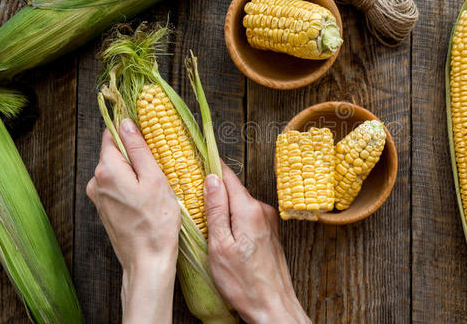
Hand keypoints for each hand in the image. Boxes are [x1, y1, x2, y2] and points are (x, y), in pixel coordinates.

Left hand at [87, 119, 180, 323]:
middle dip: (136, 155)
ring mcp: (98, 197)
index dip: (131, 132)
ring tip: (157, 186)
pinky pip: (118, 187)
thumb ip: (139, 148)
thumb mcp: (155, 179)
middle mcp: (96, 181)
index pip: (112, 135)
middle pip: (116, 153)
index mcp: (107, 169)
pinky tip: (149, 199)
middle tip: (160, 167)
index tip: (149, 137)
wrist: (147, 261)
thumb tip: (126, 123)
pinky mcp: (105, 210)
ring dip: (136, 173)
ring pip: (118, 171)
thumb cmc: (156, 221)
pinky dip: (133, 187)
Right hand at [204, 164, 310, 323]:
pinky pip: (248, 217)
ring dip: (224, 208)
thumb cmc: (243, 282)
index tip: (195, 160)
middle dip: (215, 190)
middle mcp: (262, 210)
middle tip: (193, 196)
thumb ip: (216, 210)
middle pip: (234, 190)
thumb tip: (212, 179)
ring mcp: (268, 222)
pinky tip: (224, 235)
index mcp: (249, 209)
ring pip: (240, 204)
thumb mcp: (220, 245)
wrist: (273, 306)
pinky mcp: (270, 233)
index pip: (228, 176)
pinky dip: (234, 220)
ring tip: (206, 220)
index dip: (210, 167)